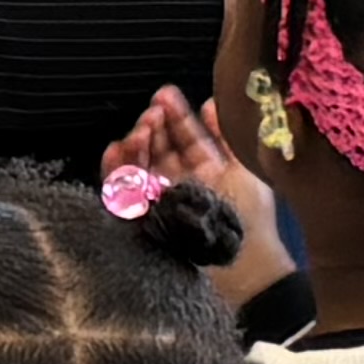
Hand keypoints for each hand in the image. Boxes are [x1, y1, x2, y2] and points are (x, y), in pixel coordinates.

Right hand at [108, 86, 293, 303]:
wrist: (243, 268)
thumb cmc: (250, 220)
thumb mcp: (245, 170)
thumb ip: (226, 137)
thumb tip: (211, 103)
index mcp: (203, 170)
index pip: (183, 136)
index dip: (174, 115)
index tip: (166, 94)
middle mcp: (178, 184)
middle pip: (156, 148)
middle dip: (151, 126)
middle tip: (153, 113)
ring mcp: (159, 202)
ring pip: (136, 166)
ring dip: (134, 144)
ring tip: (142, 131)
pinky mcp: (143, 221)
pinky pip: (120, 194)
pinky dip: (114, 171)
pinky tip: (116, 150)